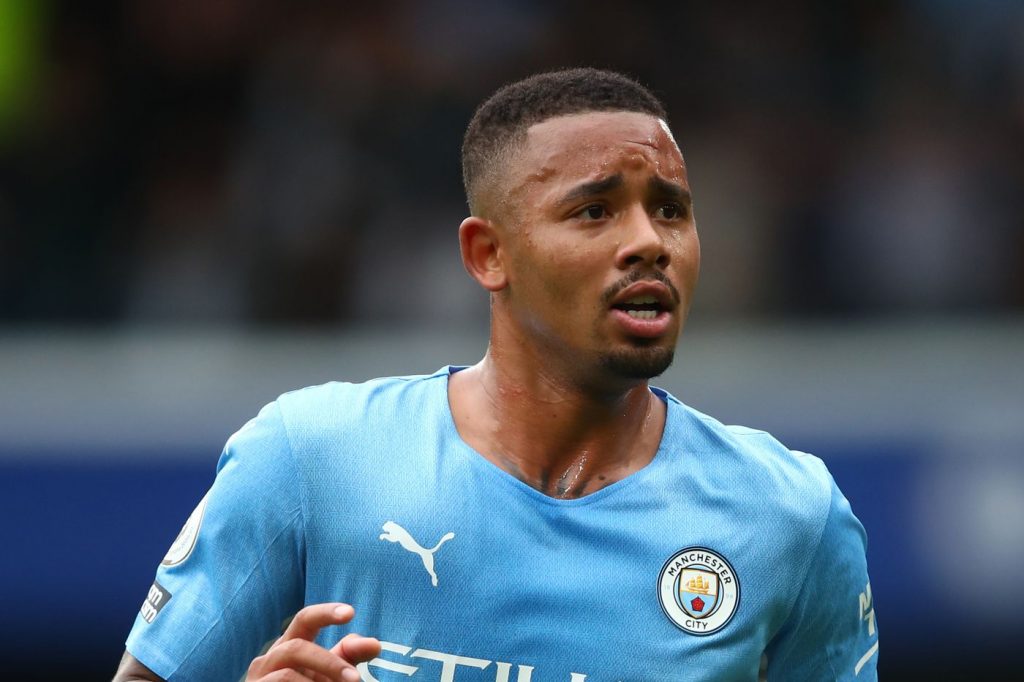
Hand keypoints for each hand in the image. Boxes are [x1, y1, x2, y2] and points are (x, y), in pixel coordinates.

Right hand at [246, 603, 380, 681]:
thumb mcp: (330, 673)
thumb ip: (348, 657)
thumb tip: (376, 644)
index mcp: (290, 645)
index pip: (305, 619)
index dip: (326, 612)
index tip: (351, 612)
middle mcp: (269, 658)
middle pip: (297, 647)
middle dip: (329, 663)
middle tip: (356, 680)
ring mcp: (258, 678)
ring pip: (287, 673)